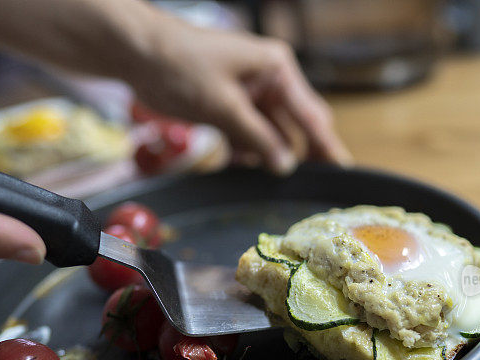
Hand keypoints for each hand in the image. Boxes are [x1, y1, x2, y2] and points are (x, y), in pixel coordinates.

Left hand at [124, 16, 351, 173]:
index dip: (326, 145)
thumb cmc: (183, 66)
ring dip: (266, 156)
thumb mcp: (225, 107)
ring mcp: (249, 94)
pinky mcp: (230, 106)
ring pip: (269, 134)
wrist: (138, 54)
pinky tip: (239, 165)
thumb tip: (285, 165)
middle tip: (313, 185)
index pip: (310, 114)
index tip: (342, 170)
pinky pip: (247, 135)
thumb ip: (258, 138)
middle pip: (295, 125)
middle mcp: (268, 80)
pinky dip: (244, 151)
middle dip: (298, 154)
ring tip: (268, 181)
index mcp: (276, 69)